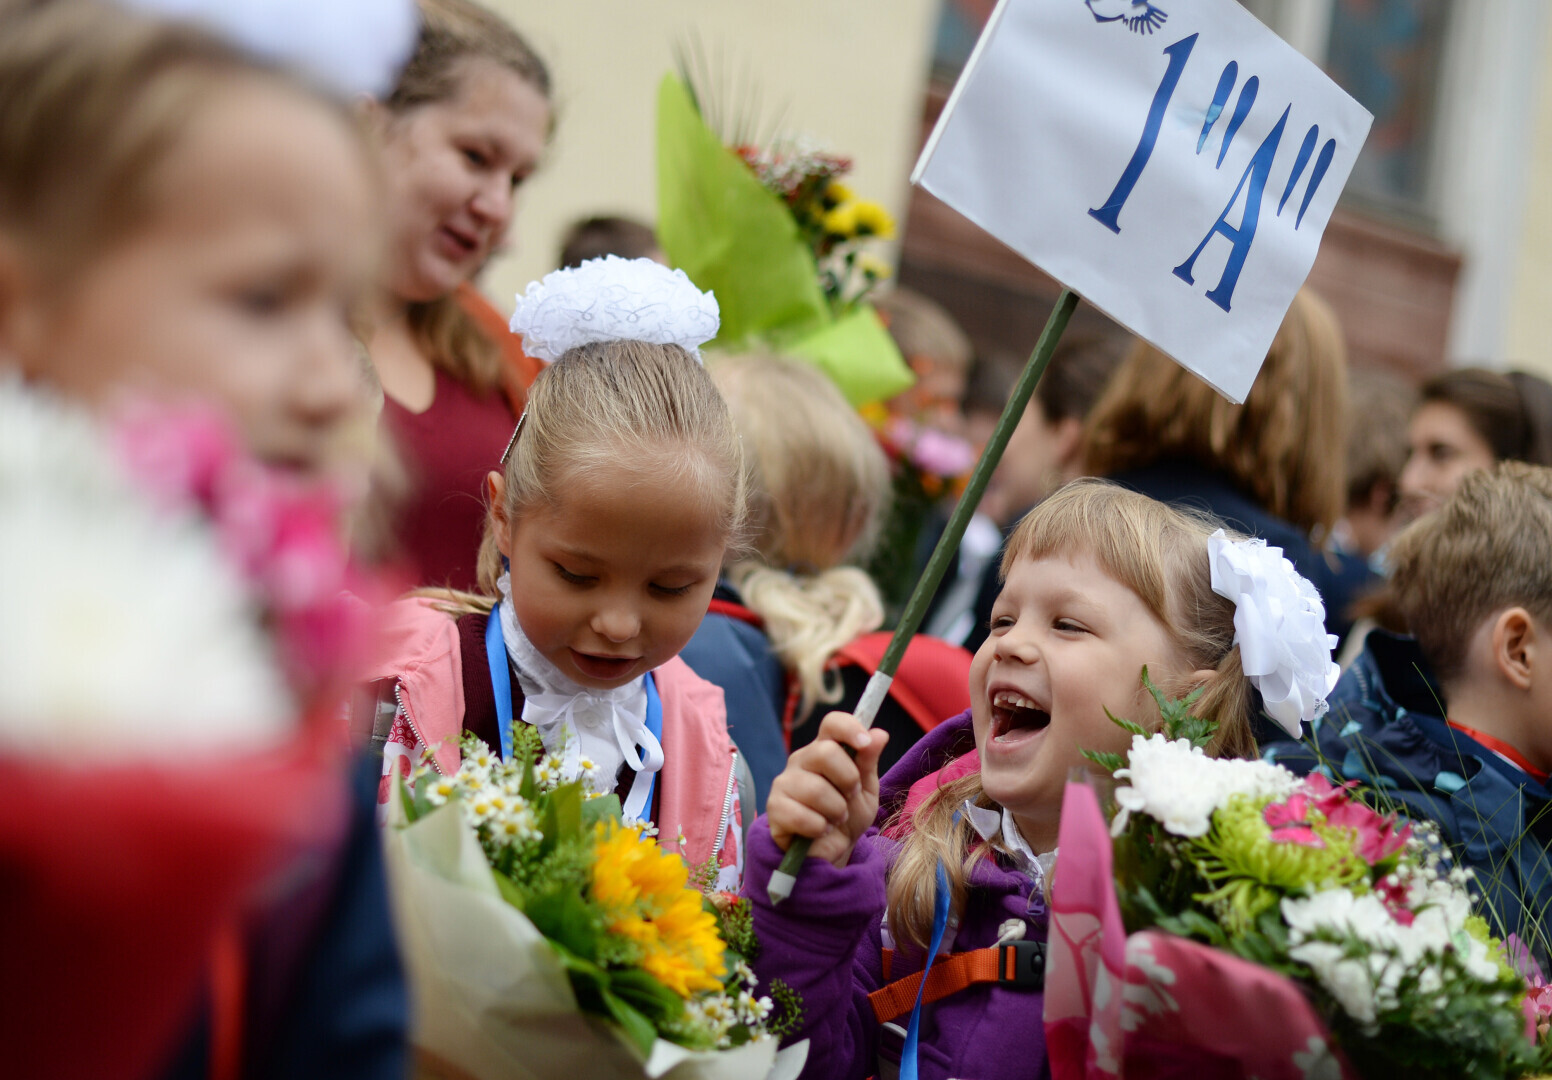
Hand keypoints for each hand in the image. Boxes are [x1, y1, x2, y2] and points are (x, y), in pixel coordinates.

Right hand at [766, 711, 889, 867]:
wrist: (831, 851)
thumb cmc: (848, 815)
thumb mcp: (866, 790)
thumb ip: (869, 762)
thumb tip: (880, 734)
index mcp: (825, 749)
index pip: (832, 724)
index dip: (849, 728)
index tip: (865, 743)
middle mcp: (801, 760)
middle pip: (825, 752)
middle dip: (848, 779)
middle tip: (850, 796)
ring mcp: (785, 782)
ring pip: (816, 789)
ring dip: (836, 810)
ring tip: (836, 819)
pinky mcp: (775, 808)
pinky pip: (802, 815)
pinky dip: (819, 828)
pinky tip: (820, 830)